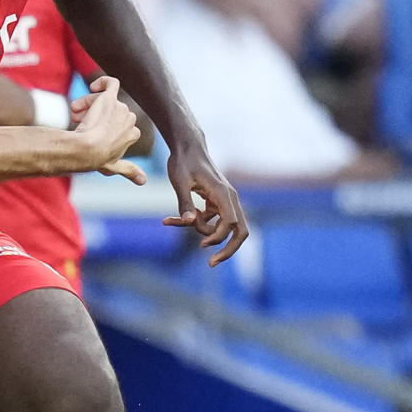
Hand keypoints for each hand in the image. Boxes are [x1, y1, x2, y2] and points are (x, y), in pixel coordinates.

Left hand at [69, 76, 139, 166]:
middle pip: (110, 111)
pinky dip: (102, 82)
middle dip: (95, 115)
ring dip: (88, 106)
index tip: (91, 133)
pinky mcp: (110, 98)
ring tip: (75, 114)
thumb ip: (129, 171)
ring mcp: (121, 107)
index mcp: (133, 133)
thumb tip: (143, 181)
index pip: (119, 125)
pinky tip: (92, 87)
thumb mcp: (114, 166)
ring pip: (104, 101)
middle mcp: (129, 118)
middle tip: (78, 122)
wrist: (89, 149)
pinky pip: (111, 83)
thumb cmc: (99, 159)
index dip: (104, 128)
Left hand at [163, 140, 248, 265]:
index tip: (201, 245)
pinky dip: (196, 223)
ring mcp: (225, 201)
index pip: (231, 223)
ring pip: (224, 228)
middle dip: (227, 250)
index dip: (218, 238)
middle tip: (211, 264)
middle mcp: (229, 198)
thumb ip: (184, 202)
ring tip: (171, 221)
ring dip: (201, 232)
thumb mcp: (179, 181)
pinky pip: (211, 221)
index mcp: (223, 193)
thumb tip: (189, 222)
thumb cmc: (182, 161)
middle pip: (240, 231)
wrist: (187, 147)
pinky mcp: (217, 202)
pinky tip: (170, 219)